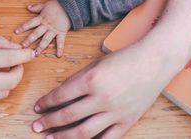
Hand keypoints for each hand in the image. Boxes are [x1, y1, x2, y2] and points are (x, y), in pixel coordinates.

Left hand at [15, 0, 70, 56]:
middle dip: (29, 40)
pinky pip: (61, 41)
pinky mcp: (62, 32)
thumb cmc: (57, 5)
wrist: (70, 6)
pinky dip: (60, 48)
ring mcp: (54, 30)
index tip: (16, 32)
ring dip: (40, 47)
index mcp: (41, 19)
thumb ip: (36, 8)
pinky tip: (59, 55)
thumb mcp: (45, 5)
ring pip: (46, 39)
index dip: (23, 27)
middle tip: (22, 46)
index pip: (30, 23)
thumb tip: (28, 7)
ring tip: (36, 54)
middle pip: (36, 33)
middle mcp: (46, 25)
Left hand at [32, 46, 170, 137]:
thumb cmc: (123, 59)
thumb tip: (60, 95)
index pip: (60, 96)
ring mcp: (115, 112)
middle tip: (37, 126)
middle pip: (68, 116)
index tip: (37, 108)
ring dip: (64, 137)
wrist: (153, 61)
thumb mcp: (95, 63)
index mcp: (90, 80)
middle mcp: (101, 98)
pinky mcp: (127, 121)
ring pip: (84, 132)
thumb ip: (77, 79)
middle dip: (49, 122)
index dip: (45, 103)